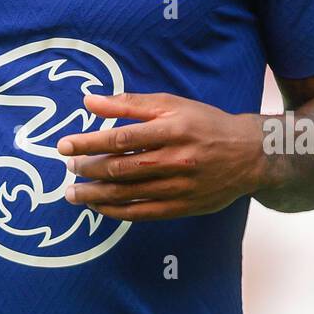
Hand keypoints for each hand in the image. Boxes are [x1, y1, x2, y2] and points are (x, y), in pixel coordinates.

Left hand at [57, 92, 269, 221]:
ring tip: (73, 192)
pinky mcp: (182, 207)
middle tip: (68, 167)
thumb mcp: (171, 104)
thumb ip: (129, 104)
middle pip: (121, 167)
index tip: (65, 145)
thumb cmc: (204, 124)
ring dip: (95, 194)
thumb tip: (89, 100)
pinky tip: (98, 207)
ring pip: (128, 193)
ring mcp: (179, 187)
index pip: (120, 138)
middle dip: (88, 168)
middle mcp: (175, 159)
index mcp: (171, 129)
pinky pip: (142, 213)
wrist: (248, 154)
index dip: (88, 142)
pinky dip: (116, 211)